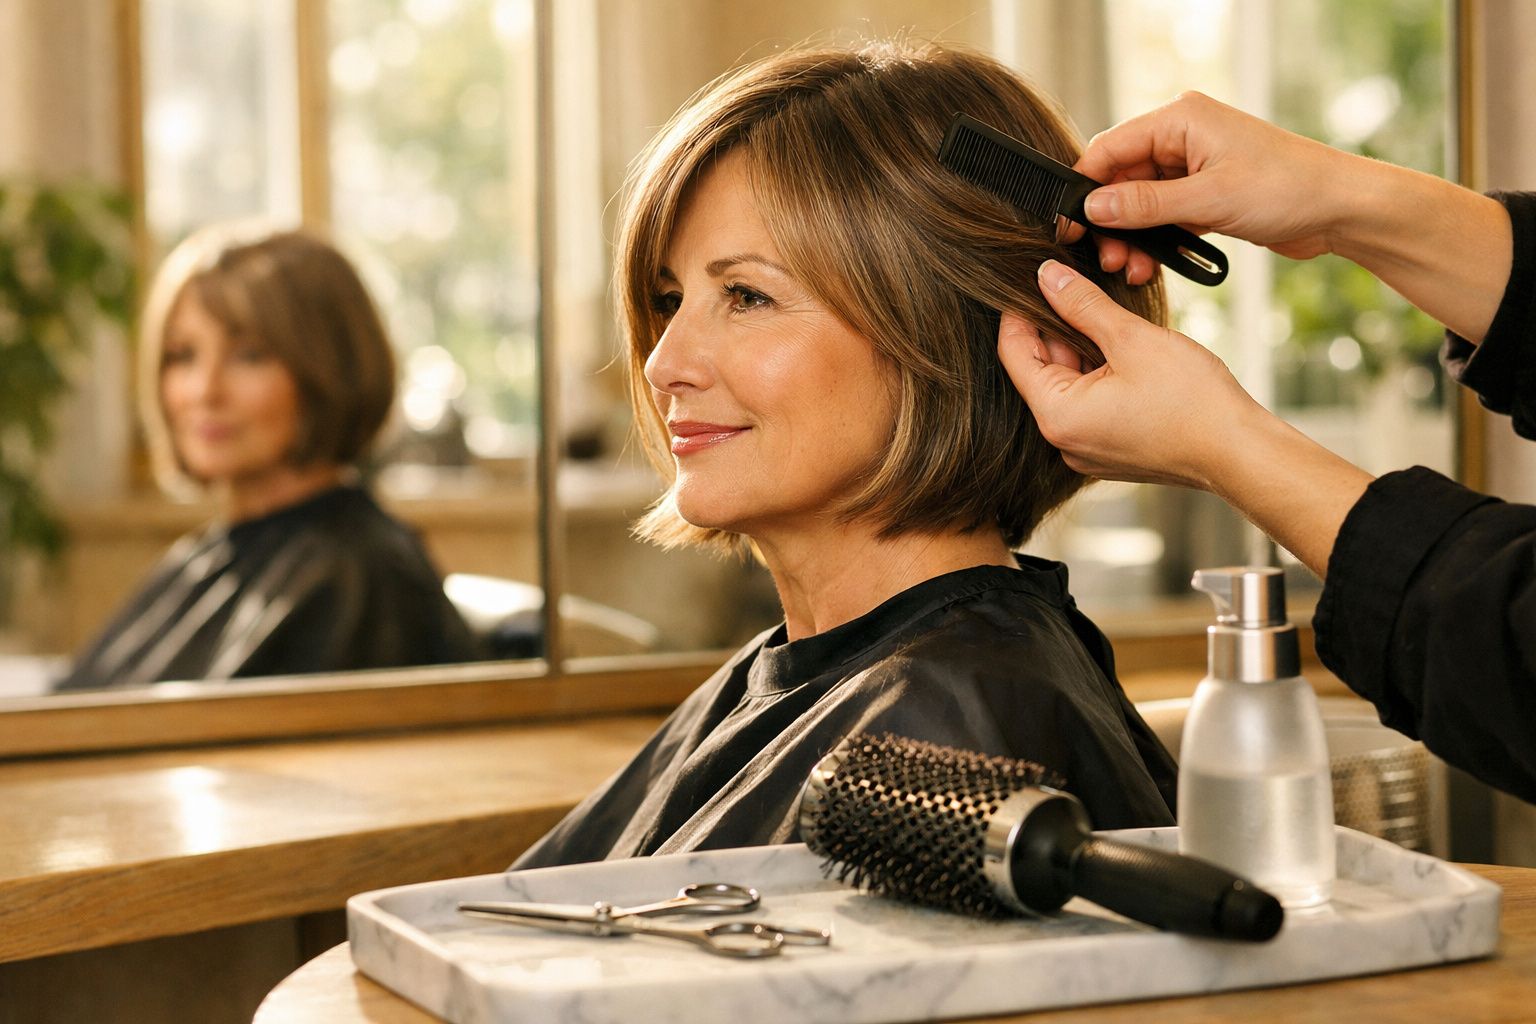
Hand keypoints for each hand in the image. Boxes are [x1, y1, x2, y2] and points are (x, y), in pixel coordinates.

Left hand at [1001, 258, 1373, 577]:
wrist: (1237, 451)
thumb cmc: (1192, 401)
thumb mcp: (1131, 339)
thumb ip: (1082, 305)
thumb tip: (1047, 276)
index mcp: (1057, 416)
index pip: (1013, 353)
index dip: (1019, 312)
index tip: (1033, 280)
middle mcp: (1063, 440)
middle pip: (1039, 369)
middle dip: (1056, 328)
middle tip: (1077, 290)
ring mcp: (1085, 450)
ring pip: (1067, 385)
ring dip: (1081, 350)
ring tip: (1108, 319)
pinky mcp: (1108, 451)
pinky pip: (1088, 405)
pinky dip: (1098, 376)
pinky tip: (1122, 352)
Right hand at [1066, 92, 1358, 283]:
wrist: (1340, 209)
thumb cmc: (1288, 188)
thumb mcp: (1209, 199)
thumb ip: (1145, 205)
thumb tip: (1095, 207)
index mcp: (1181, 119)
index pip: (1110, 148)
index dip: (1084, 187)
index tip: (1068, 224)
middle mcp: (1183, 137)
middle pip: (1120, 178)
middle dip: (1109, 220)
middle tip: (1104, 256)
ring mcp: (1194, 166)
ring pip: (1138, 202)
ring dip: (1129, 236)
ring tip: (1128, 267)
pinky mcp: (1204, 194)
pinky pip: (1162, 216)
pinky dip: (1153, 240)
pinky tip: (1149, 265)